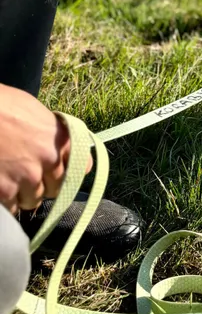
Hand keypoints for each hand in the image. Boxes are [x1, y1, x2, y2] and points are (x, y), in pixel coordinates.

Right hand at [0, 84, 92, 213]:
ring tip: (13, 180)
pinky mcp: (5, 190)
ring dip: (25, 194)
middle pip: (57, 188)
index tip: (61, 171)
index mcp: (62, 139)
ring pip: (34, 200)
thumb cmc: (5, 106)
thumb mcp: (37, 113)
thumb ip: (51, 135)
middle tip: (31, 176)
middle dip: (45, 184)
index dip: (70, 170)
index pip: (81, 167)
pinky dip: (8, 201)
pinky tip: (2, 186)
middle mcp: (50, 160)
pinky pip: (13, 207)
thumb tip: (56, 147)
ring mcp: (28, 177)